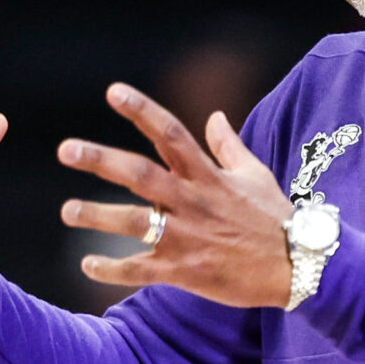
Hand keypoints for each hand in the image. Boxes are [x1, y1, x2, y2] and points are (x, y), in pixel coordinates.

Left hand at [57, 83, 294, 307]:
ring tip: (68, 211)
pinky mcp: (185, 271)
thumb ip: (228, 145)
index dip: (141, 110)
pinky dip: (113, 269)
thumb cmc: (275, 217)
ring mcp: (187, 237)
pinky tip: (88, 265)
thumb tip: (215, 115)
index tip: (113, 92)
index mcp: (207, 175)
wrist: (298, 267)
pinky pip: (141, 271)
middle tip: (66, 149)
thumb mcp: (255, 174)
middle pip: (140, 174)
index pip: (170, 133)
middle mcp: (192, 201)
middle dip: (101, 160)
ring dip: (97, 216)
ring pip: (134, 223)